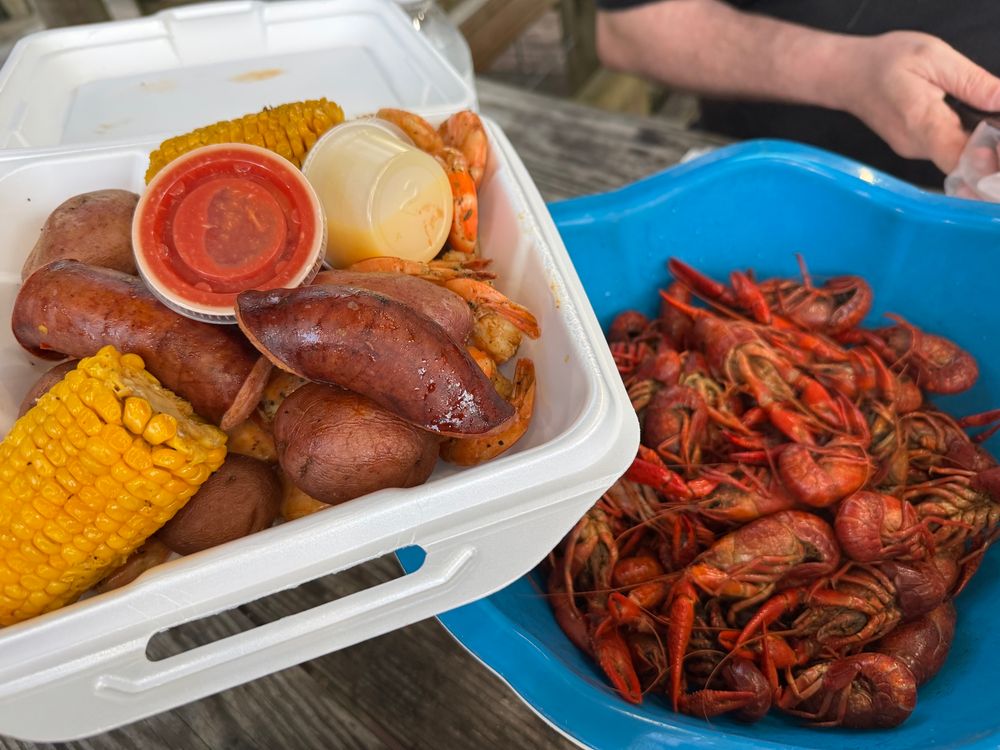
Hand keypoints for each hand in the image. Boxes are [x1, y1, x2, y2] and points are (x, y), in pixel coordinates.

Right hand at [835, 31, 999, 173]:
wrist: (847, 76)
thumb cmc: (884, 63)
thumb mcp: (934, 57)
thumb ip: (972, 82)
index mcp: (922, 122)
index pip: (961, 160)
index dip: (987, 161)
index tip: (997, 144)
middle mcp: (916, 146)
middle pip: (964, 161)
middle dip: (990, 150)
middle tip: (996, 123)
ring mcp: (914, 151)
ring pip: (958, 157)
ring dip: (979, 142)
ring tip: (984, 117)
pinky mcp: (914, 149)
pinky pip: (947, 151)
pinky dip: (964, 139)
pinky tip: (967, 120)